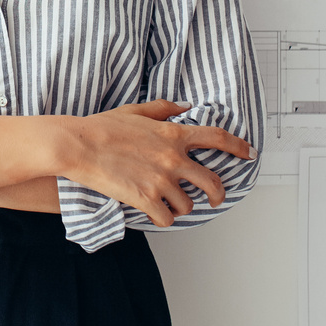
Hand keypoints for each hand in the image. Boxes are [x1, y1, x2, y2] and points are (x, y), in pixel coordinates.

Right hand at [60, 99, 255, 227]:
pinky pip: (168, 218)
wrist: (77, 145)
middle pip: (213, 182)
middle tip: (214, 198)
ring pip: (188, 204)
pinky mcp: (146, 199)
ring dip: (181, 206)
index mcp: (173, 134)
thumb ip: (164, 109)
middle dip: (218, 193)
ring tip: (167, 201)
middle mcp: (173, 158)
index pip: (217, 138)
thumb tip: (185, 107)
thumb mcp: (135, 110)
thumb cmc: (101, 127)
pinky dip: (163, 218)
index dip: (238, 147)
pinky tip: (154, 212)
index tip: (248, 153)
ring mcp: (161, 181)